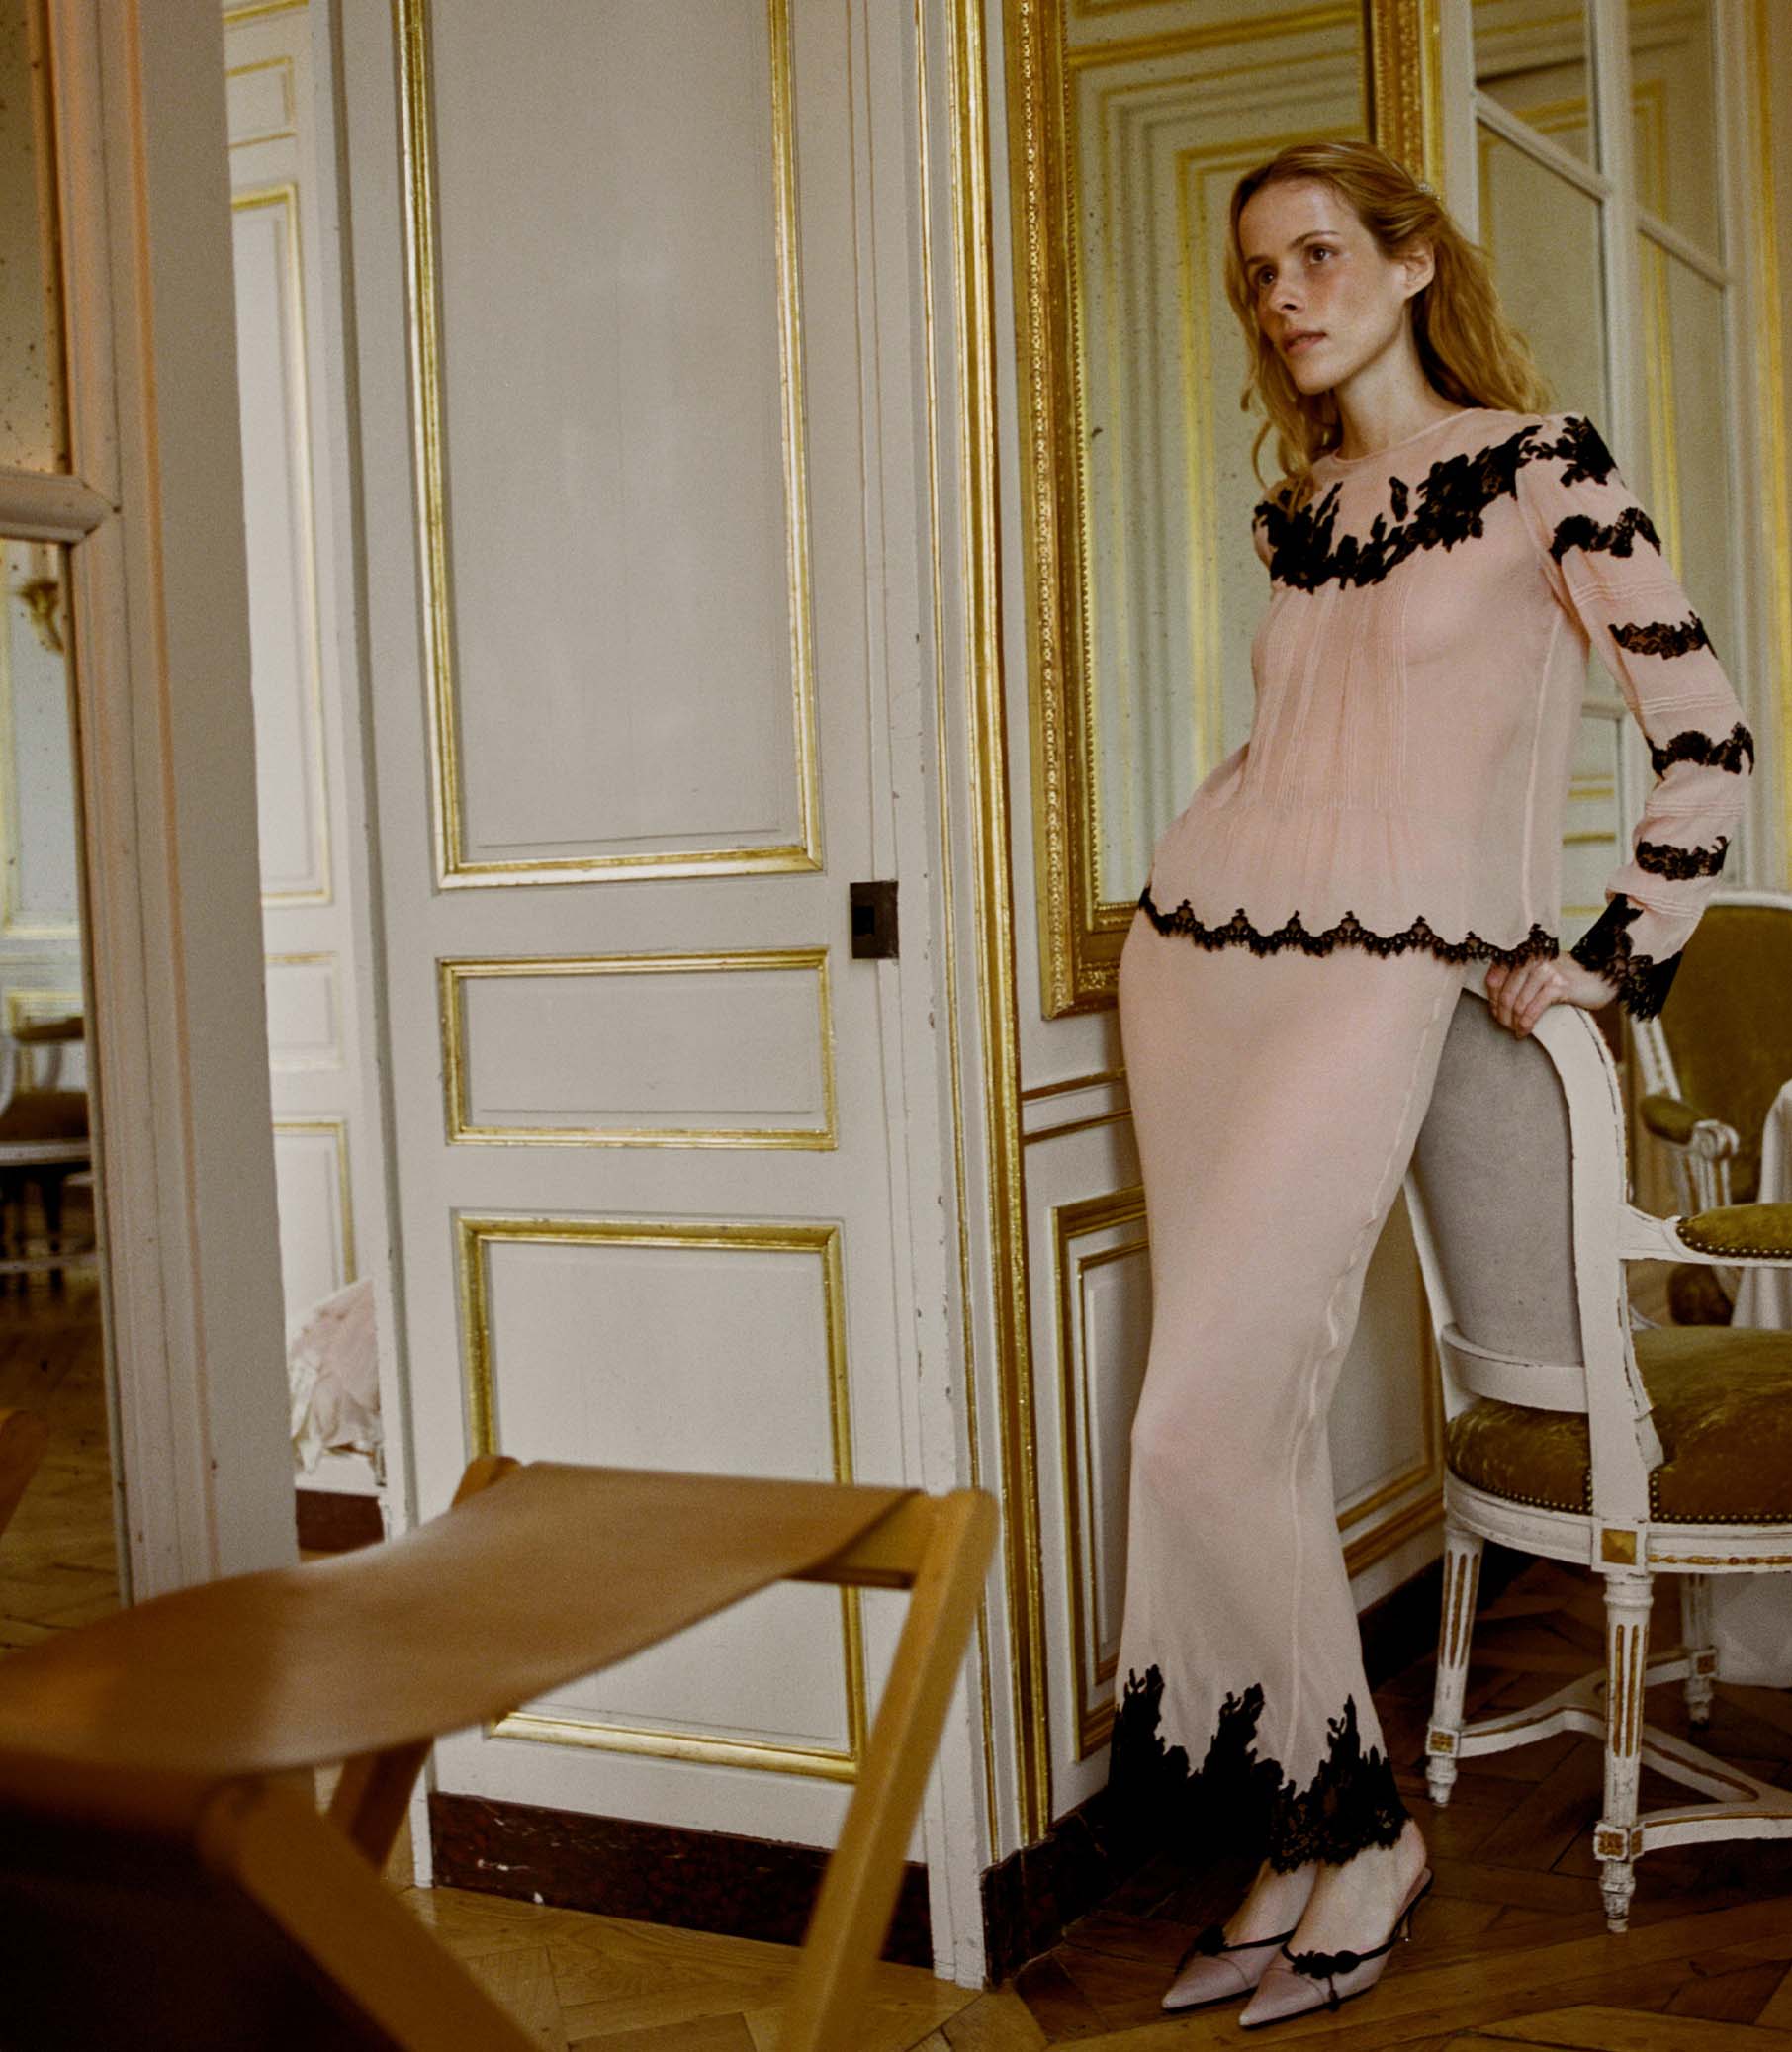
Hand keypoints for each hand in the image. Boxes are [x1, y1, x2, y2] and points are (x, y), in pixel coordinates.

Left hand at [1485, 955, 1617, 1036]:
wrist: (1602, 977)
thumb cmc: (1567, 978)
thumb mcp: (1539, 973)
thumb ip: (1518, 979)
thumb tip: (1495, 1000)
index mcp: (1524, 956)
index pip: (1494, 979)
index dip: (1491, 999)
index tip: (1495, 1013)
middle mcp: (1532, 960)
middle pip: (1504, 993)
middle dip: (1501, 1014)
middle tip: (1504, 1026)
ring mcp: (1545, 972)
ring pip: (1517, 1003)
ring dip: (1512, 1022)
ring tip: (1515, 1030)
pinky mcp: (1558, 986)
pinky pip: (1533, 1009)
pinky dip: (1526, 1024)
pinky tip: (1524, 1031)